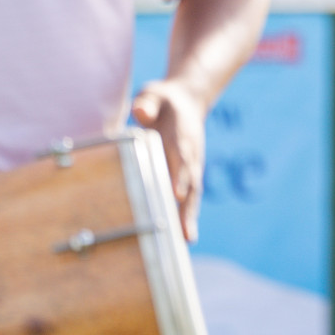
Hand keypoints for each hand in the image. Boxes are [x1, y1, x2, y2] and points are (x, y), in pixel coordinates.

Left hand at [131, 79, 207, 242]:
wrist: (188, 99)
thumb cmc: (164, 99)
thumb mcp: (154, 93)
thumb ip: (148, 102)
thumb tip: (141, 113)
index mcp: (182, 134)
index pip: (182, 157)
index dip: (180, 175)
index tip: (177, 194)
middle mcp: (191, 153)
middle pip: (192, 182)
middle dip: (188, 206)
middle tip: (184, 231)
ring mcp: (192, 164)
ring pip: (193, 193)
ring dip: (189, 216)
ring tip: (186, 240)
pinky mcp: (189, 173)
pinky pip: (190, 196)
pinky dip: (187, 215)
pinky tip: (184, 238)